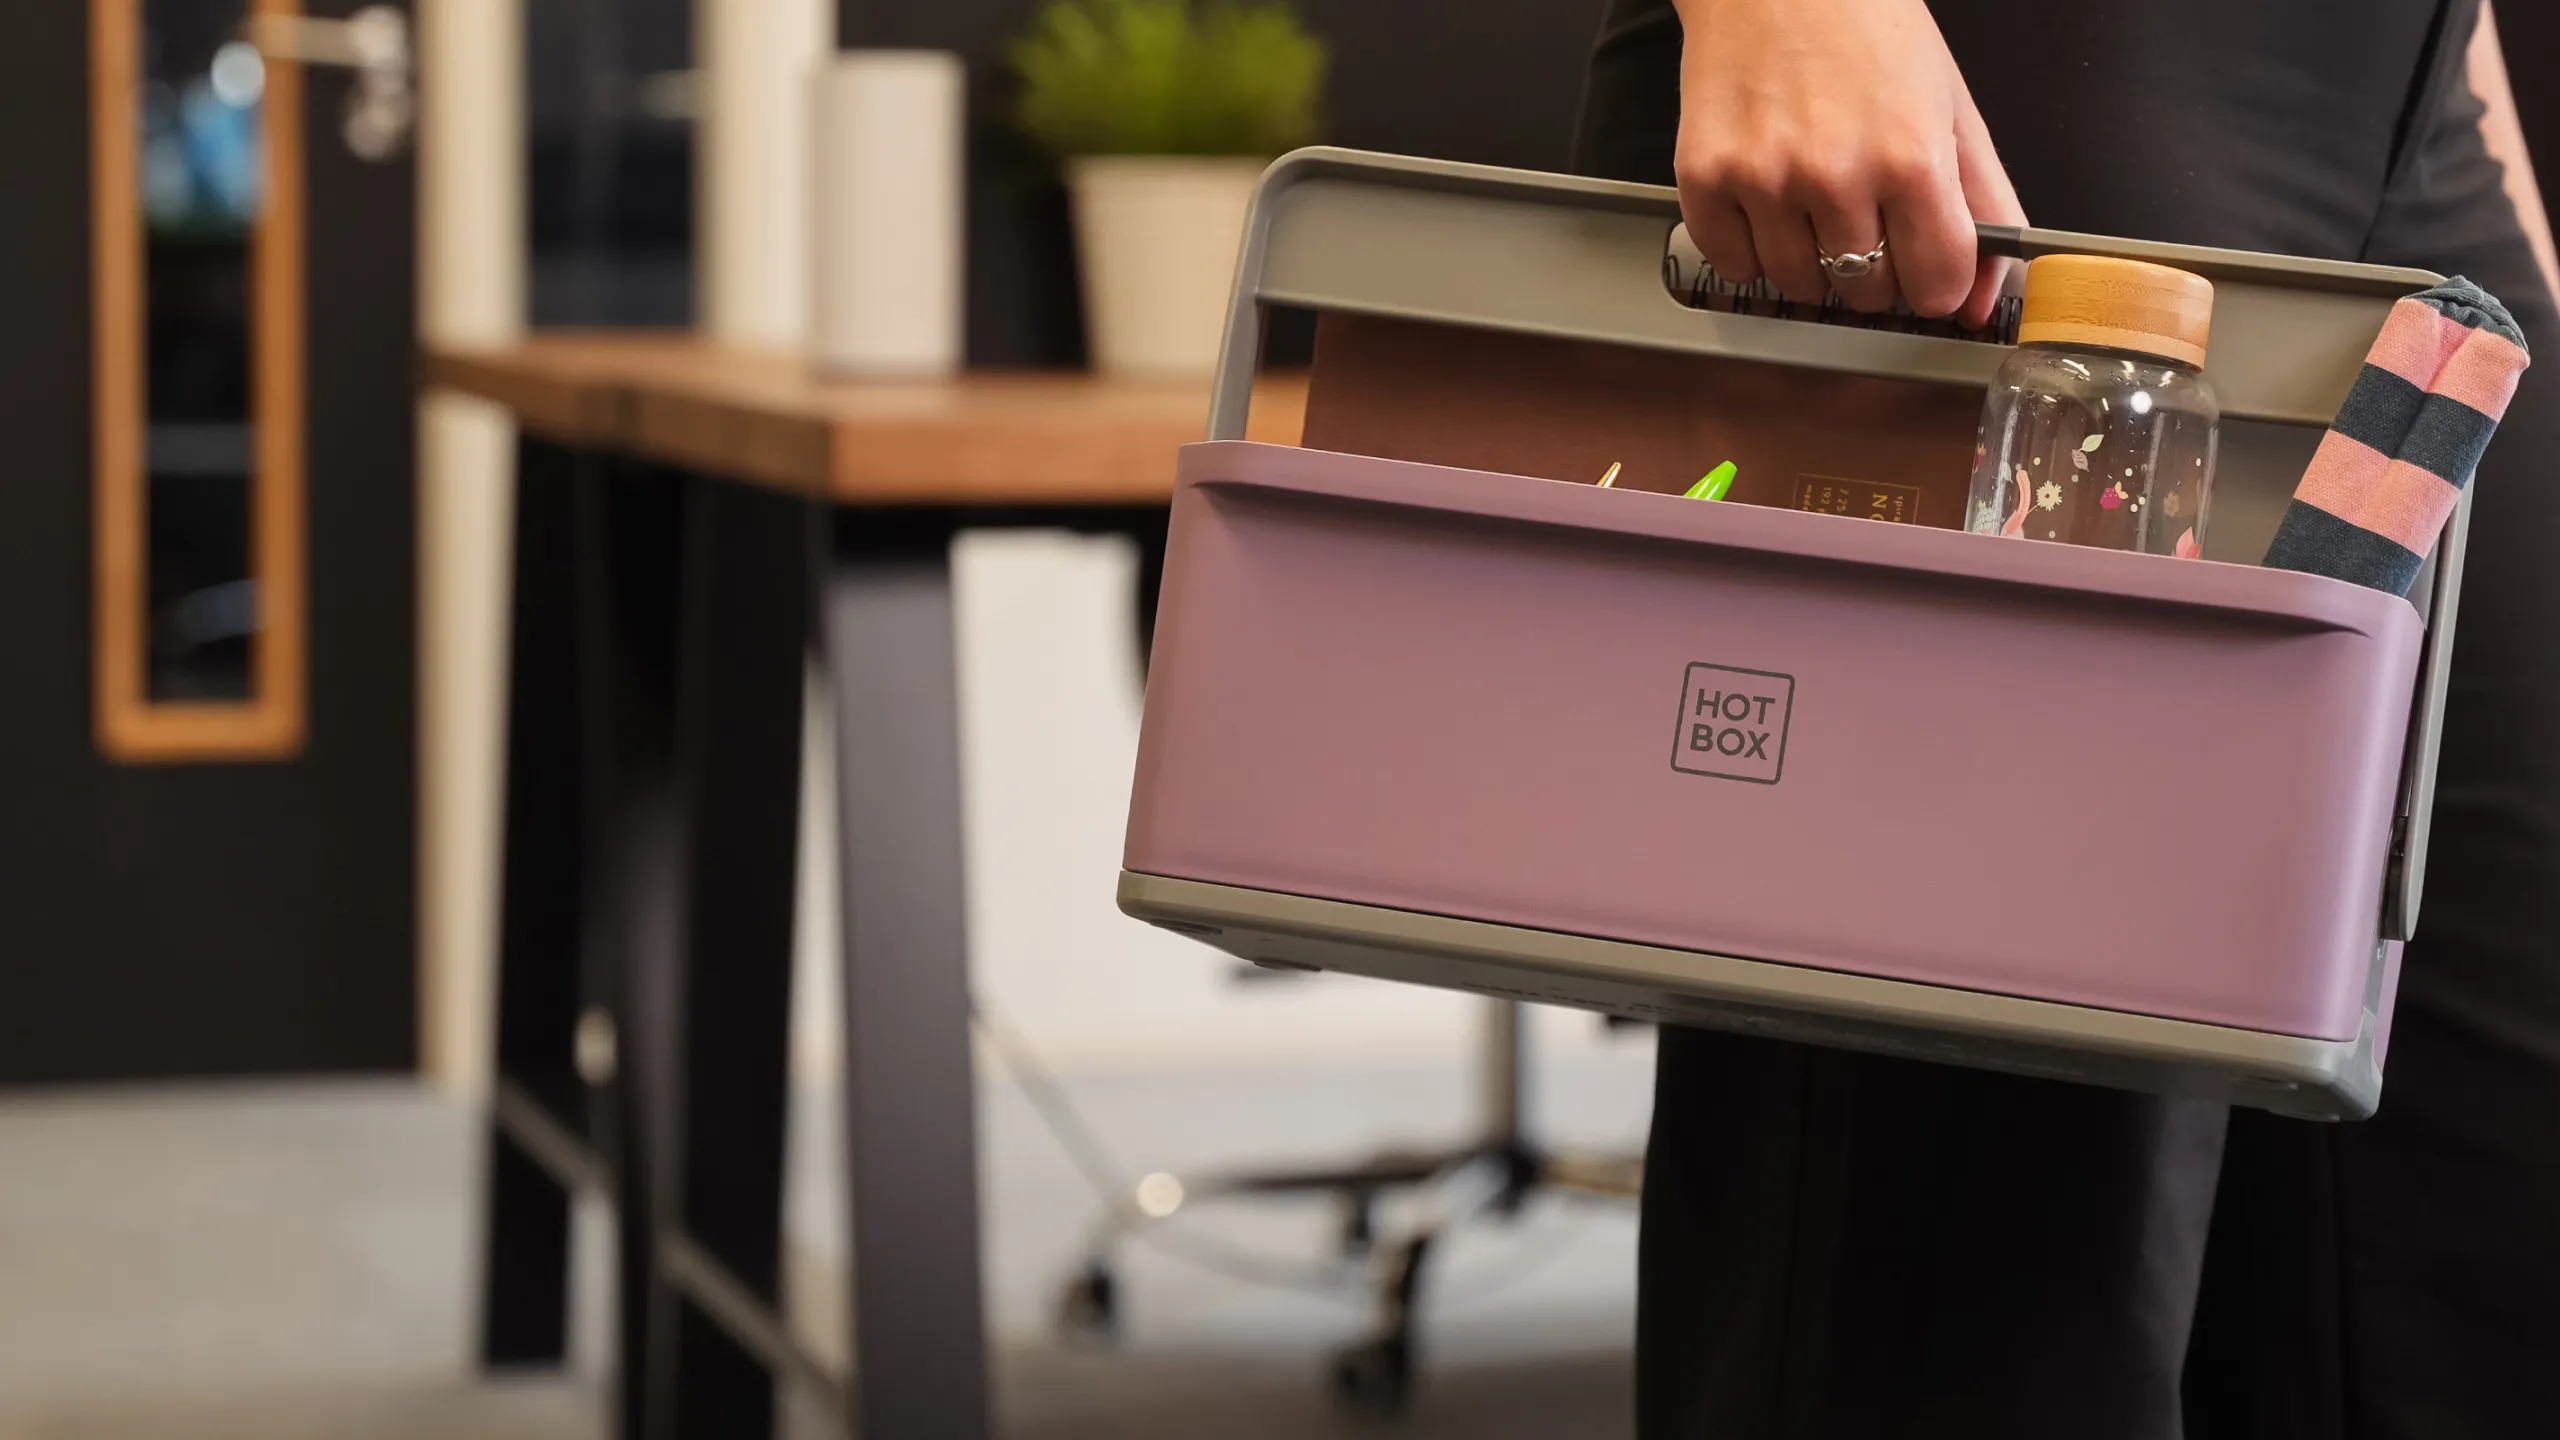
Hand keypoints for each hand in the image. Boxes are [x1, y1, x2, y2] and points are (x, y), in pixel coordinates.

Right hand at [1671, 0, 2024, 326]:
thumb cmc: (1865, 27)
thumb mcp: (1950, 105)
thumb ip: (1981, 204)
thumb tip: (1984, 299)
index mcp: (1911, 157)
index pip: (1935, 284)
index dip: (1935, 283)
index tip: (1924, 266)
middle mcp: (1836, 176)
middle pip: (1865, 291)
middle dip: (1873, 267)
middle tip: (1863, 211)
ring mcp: (1764, 181)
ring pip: (1798, 285)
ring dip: (1810, 260)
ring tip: (1811, 200)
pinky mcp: (1705, 179)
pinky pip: (1734, 265)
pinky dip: (1751, 248)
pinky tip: (1766, 201)